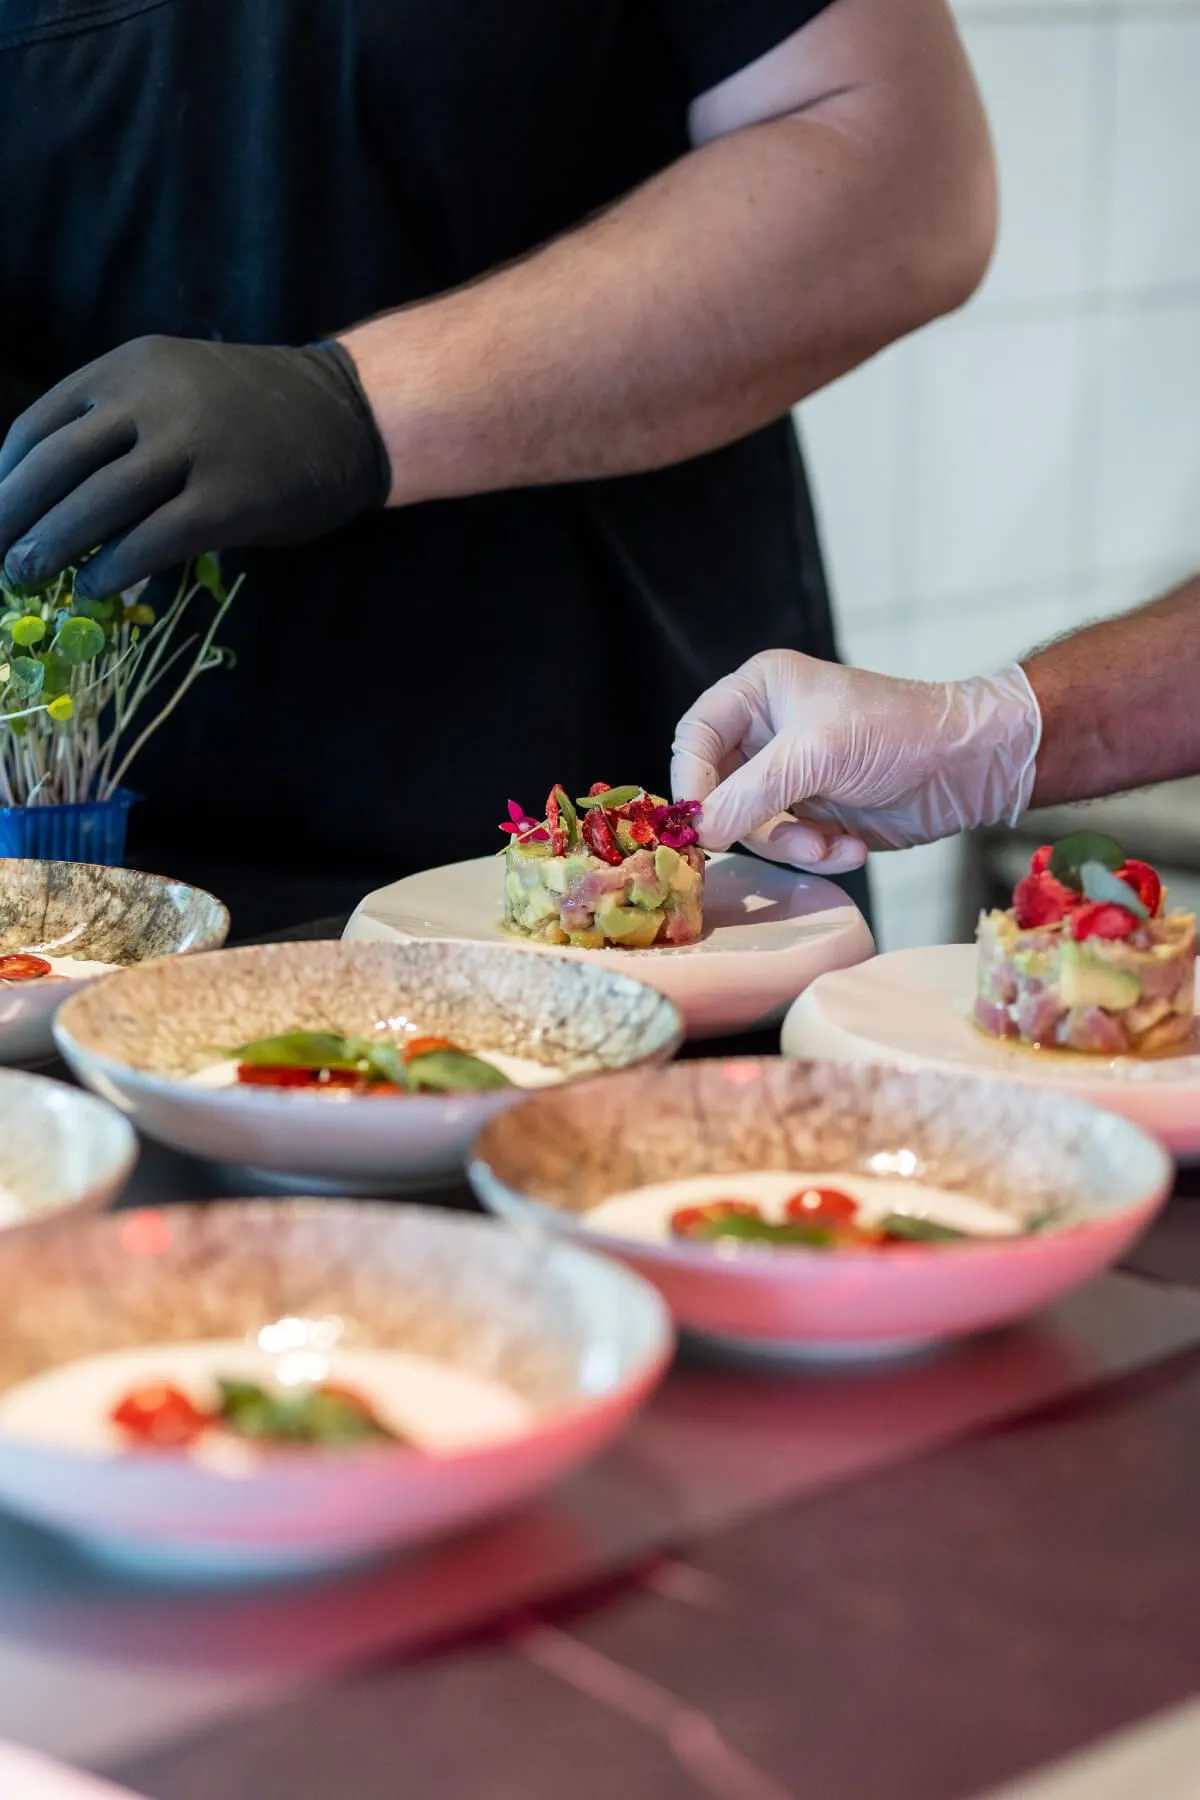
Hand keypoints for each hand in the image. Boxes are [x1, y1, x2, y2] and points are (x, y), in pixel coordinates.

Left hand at [0, 337, 390, 598]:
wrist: (345, 413)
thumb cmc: (254, 409)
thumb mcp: (176, 388)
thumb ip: (120, 428)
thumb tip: (56, 504)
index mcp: (128, 367)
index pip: (41, 426)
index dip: (6, 478)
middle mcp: (153, 399)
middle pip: (58, 465)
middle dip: (14, 516)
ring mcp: (193, 448)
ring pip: (97, 503)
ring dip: (53, 546)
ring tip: (27, 577)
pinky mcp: (228, 499)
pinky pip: (153, 540)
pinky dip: (113, 569)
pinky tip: (95, 587)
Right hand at [671, 650, 1041, 871]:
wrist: (970, 767)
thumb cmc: (899, 733)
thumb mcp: (817, 754)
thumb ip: (751, 793)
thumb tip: (700, 831)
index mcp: (758, 693)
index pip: (695, 738)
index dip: (692, 783)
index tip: (702, 824)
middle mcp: (766, 733)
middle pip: (718, 792)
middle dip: (756, 824)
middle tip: (788, 840)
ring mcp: (789, 776)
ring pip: (752, 828)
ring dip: (793, 846)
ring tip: (832, 844)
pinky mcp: (812, 813)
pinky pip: (787, 847)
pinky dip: (817, 854)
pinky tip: (850, 846)